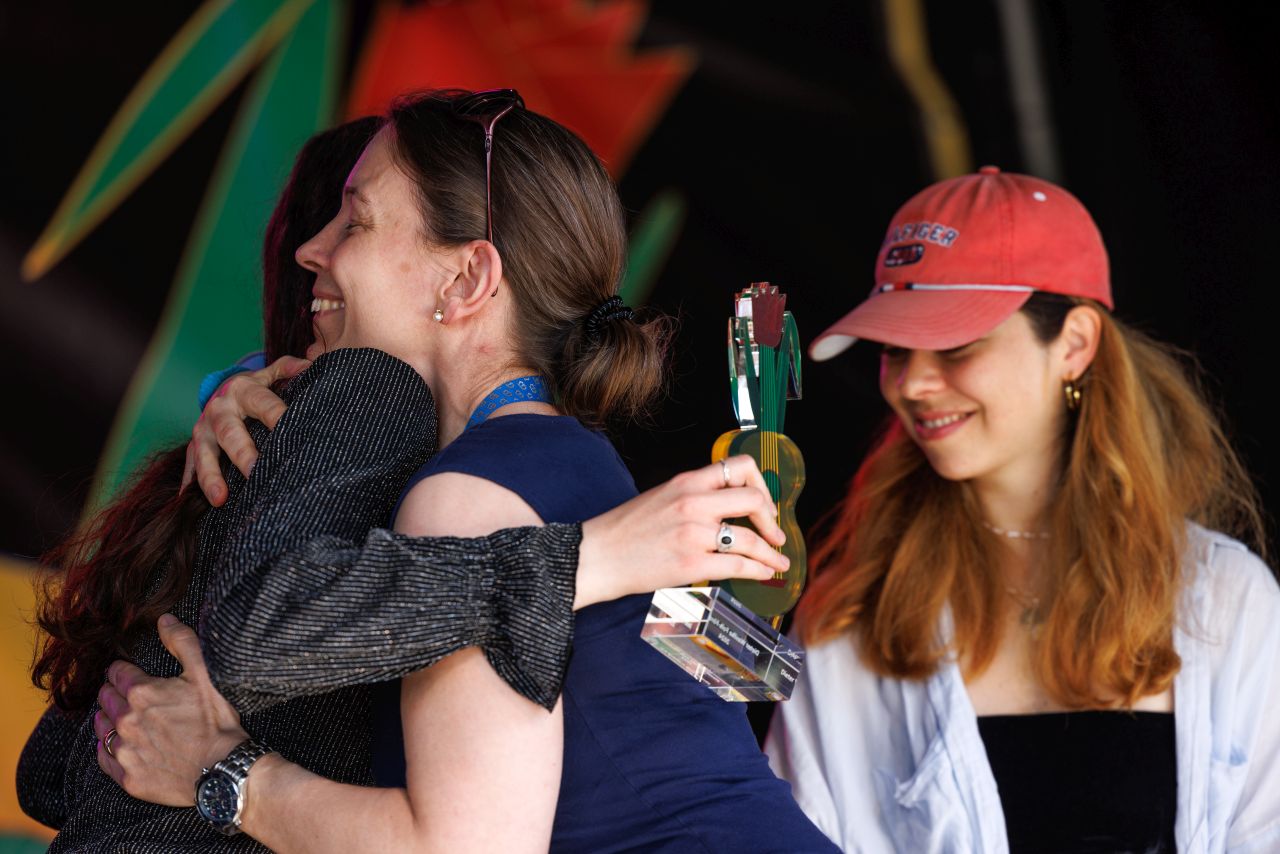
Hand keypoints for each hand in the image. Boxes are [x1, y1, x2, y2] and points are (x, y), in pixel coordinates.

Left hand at [95, 614, 247, 805]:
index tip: (134, 674)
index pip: (116, 672)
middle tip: (134, 696)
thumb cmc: (216, 721)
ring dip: (109, 719)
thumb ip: (182, 642)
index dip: (125, 670)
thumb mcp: (205, 674)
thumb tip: (163, 619)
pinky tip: (123, 745)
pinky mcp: (127, 776)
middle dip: (115, 693)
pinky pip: (103, 758)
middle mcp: (125, 721)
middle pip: (105, 698)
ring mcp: (124, 750)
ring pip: (100, 727)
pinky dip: (109, 748)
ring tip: (128, 719)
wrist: (222, 769)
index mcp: (141, 692)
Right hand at [183, 356, 308, 505]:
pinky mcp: (193, 445)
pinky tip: (188, 501)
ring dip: (211, 476)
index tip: (292, 431)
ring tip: (221, 498)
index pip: (264, 404)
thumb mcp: (271, 374)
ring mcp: (202, 429)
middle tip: (255, 472)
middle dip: (242, 453)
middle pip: (230, 432)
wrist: (222, 391)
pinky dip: (190, 483)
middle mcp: (220, 409)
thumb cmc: (256, 388)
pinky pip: (189, 466)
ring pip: (204, 453)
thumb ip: (290, 369)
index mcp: (244, 390)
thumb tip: (312, 365)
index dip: (278, 417)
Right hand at [575, 455, 787, 608]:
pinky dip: (758, 571)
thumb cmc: (625, 530)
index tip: (762, 504)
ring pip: (750, 538)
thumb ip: (694, 497)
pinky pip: (738, 566)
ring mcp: (693, 534)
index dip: (760, 484)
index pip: (739, 466)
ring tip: (778, 563)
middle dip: (771, 520)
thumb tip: (728, 508)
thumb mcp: (661, 497)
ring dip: (771, 553)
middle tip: (775, 535)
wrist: (597, 556)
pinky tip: (762, 574)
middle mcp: (693, 503)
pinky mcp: (691, 564)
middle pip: (753, 499)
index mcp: (686, 482)